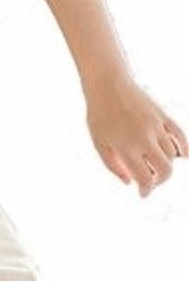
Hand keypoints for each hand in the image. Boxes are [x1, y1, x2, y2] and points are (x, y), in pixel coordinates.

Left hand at [84, 73, 187, 197]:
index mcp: (127, 148)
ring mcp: (157, 127)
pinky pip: (180, 134)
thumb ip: (113, 166)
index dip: (146, 190)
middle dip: (160, 181)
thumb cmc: (99, 117)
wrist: (109, 86)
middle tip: (151, 183)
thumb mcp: (99, 145)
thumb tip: (129, 182)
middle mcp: (145, 139)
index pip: (144, 178)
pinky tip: (184, 156)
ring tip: (156, 168)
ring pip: (172, 154)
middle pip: (165, 169)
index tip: (143, 194)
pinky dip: (184, 147)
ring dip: (167, 165)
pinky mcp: (163, 116)